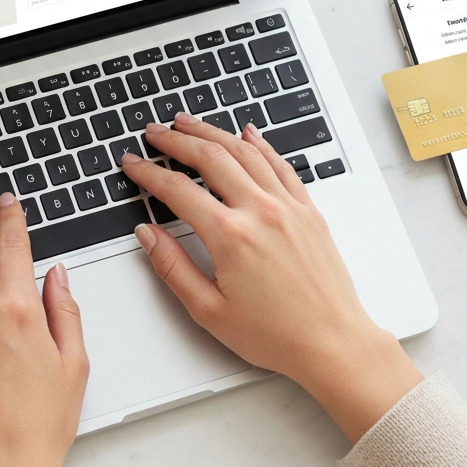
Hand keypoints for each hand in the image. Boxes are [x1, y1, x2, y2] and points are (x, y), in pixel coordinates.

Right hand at [121, 115, 421, 442]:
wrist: (334, 344)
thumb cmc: (276, 335)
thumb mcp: (209, 310)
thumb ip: (172, 267)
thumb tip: (147, 235)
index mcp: (231, 236)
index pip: (177, 190)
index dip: (148, 173)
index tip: (133, 164)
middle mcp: (260, 212)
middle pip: (210, 157)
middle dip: (177, 140)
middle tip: (155, 132)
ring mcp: (288, 207)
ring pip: (245, 152)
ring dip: (212, 132)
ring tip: (188, 123)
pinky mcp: (309, 211)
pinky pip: (280, 165)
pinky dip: (260, 145)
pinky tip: (247, 134)